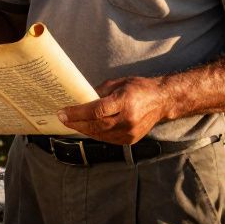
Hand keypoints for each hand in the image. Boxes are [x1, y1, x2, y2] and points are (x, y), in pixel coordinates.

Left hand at [57, 76, 171, 144]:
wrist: (162, 100)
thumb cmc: (139, 88)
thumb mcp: (118, 83)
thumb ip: (99, 93)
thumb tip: (80, 100)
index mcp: (125, 101)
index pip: (96, 110)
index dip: (77, 113)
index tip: (63, 112)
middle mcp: (128, 119)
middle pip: (96, 125)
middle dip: (77, 123)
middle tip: (63, 119)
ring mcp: (130, 132)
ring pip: (100, 134)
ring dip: (84, 130)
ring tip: (71, 124)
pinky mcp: (130, 140)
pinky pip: (107, 139)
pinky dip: (95, 134)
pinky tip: (86, 128)